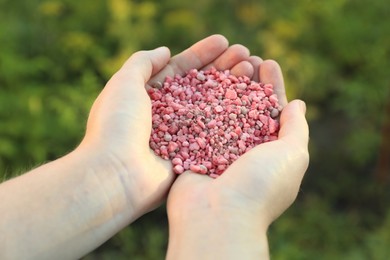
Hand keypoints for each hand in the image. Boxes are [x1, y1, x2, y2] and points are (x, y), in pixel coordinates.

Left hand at [80, 35, 254, 218]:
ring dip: (232, 87)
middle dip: (222, 68)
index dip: (201, 55)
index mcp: (149, 96)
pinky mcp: (192, 155)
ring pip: (212, 107)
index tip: (224, 41)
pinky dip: (233, 117)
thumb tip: (165, 51)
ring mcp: (181, 135)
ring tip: (254, 69)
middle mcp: (167, 115)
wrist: (117, 175)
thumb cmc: (118, 125)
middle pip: (201, 86)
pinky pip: (216, 132)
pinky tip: (252, 101)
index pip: (180, 70)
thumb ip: (143, 62)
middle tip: (246, 54)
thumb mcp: (124, 83)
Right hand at [166, 59, 308, 258]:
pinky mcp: (195, 150)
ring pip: (222, 109)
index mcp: (270, 152)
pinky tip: (202, 77)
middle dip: (248, 81)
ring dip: (226, 84)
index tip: (268, 63)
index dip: (272, 86)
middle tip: (246, 56)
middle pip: (246, 106)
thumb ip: (296, 129)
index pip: (273, 112)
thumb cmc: (260, 186)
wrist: (217, 216)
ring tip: (227, 61)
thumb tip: (298, 104)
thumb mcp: (292, 156)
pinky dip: (202, 99)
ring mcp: (218, 149)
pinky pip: (199, 120)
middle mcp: (244, 150)